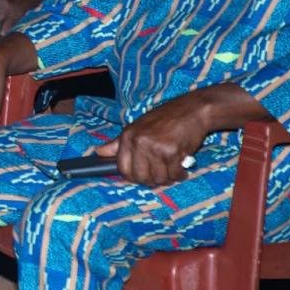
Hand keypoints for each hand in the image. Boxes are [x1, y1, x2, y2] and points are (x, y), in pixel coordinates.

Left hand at [94, 93, 210, 187]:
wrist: (191, 109)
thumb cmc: (165, 118)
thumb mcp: (137, 127)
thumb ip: (118, 143)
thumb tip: (98, 152)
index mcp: (128, 137)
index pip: (122, 168)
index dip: (132, 177)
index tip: (141, 176)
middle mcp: (140, 143)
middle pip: (141, 177)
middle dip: (151, 180)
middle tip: (160, 174)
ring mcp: (156, 148)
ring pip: (159, 178)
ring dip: (167, 178)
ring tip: (172, 167)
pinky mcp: (174, 152)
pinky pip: (175, 174)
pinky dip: (180, 174)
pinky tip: (182, 166)